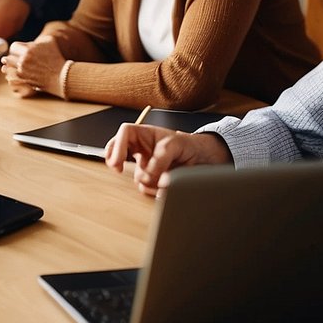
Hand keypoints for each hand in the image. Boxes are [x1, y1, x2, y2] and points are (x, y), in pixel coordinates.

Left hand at [1, 36, 65, 97]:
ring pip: (8, 68)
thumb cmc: (56, 58)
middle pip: (8, 58)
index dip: (15, 49)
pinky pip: (11, 77)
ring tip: (7, 66)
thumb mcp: (49, 41)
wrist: (60, 76)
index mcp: (29, 49)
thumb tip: (31, 41)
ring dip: (8, 67)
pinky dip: (10, 75)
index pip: (13, 47)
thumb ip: (38, 38)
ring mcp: (23, 71)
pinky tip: (11, 75)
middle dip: (10, 58)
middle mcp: (24, 60)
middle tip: (10, 59)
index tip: (17, 51)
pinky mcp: (24, 80)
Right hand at [104, 125, 231, 196]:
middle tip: (118, 168)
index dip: (117, 145)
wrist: (206, 160)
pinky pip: (146, 188)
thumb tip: (147, 176)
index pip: (124, 134)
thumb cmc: (189, 146)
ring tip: (165, 175)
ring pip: (136, 176)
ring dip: (148, 179)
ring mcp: (146, 166)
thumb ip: (159, 157)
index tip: (117, 160)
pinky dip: (155, 189)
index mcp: (145, 134)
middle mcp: (142, 150)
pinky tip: (166, 184)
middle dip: (115, 161)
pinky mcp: (153, 181)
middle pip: (117, 152)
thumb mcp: (175, 145)